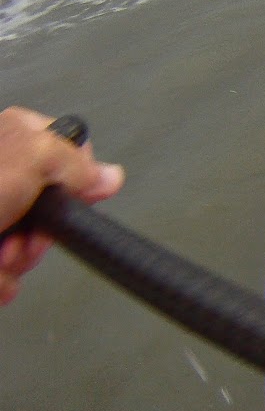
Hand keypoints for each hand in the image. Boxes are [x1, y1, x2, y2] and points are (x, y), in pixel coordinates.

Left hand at [0, 106, 123, 304]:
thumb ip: (70, 162)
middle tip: (20, 235)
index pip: (68, 154)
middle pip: (49, 207)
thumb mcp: (23, 161)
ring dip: (15, 261)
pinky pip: (3, 272)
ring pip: (26, 245)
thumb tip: (107, 174)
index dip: (75, 183)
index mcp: (8, 138)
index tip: (71, 198)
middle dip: (38, 234)